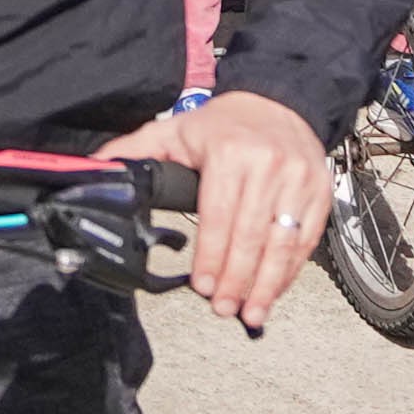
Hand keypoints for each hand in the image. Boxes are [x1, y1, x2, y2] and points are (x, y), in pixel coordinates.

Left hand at [132, 88, 324, 331]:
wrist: (280, 101)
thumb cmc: (225, 124)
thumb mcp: (175, 130)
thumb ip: (135, 152)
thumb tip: (94, 171)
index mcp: (229, 152)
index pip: (218, 214)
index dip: (211, 255)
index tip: (202, 286)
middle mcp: (268, 165)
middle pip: (251, 235)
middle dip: (236, 279)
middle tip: (222, 308)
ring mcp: (299, 180)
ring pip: (282, 243)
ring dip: (265, 285)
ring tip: (249, 313)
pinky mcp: (319, 193)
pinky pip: (306, 241)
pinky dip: (289, 271)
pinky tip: (273, 291)